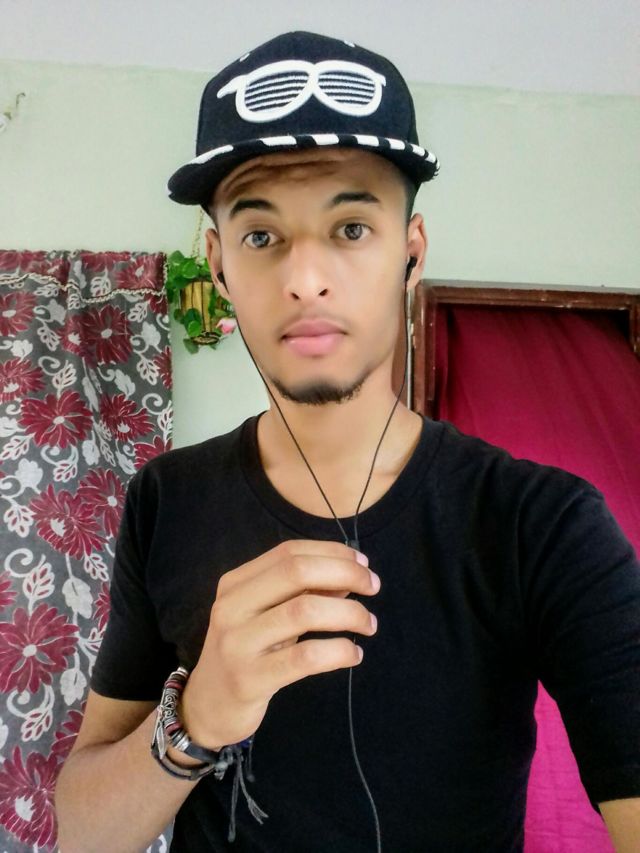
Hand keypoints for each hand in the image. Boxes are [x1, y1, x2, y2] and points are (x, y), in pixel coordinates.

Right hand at [180, 539, 379, 749]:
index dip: (331, 552)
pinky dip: (338, 652)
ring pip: (304, 611)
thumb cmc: (247, 652)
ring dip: (348, 613)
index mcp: (236, 583)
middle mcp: (231, 606)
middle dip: (344, 572)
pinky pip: (305, 657)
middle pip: (295, 572)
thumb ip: (301, 592)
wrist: (208, 706)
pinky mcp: (249, 679)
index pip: (289, 553)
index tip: (363, 562)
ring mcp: (237, 643)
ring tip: (369, 624)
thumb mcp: (267, 615)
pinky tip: (354, 655)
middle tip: (373, 586)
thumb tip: (350, 575)